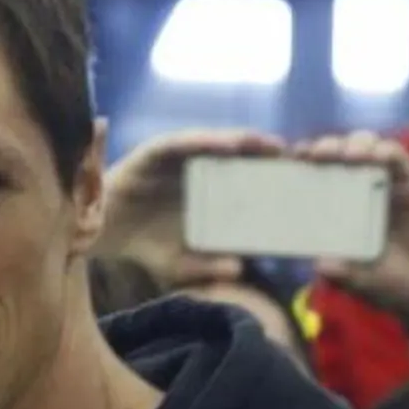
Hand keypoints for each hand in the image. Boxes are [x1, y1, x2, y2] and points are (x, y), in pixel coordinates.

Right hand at [94, 128, 284, 288]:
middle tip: (302, 156)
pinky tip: (229, 143)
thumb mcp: (181, 264)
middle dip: (269, 155)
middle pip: (241, 157)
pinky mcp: (157, 151)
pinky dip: (207, 140)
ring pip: (219, 145)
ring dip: (245, 142)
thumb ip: (208, 268)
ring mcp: (180, 158)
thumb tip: (240, 268)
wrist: (101, 234)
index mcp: (212, 195)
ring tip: (270, 145)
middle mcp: (200, 171)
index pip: (251, 181)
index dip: (278, 179)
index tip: (307, 184)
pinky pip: (185, 142)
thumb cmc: (146, 247)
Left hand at [291, 132, 408, 334]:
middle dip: (321, 148)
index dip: (297, 166)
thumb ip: (343, 273)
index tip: (284, 163)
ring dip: (351, 145)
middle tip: (312, 154)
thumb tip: (321, 264)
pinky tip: (377, 156)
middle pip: (335, 155)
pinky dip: (385, 151)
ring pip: (364, 146)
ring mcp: (383, 183)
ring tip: (344, 155)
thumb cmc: (388, 284)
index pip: (311, 178)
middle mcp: (355, 191)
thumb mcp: (362, 281)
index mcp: (333, 210)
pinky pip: (398, 157)